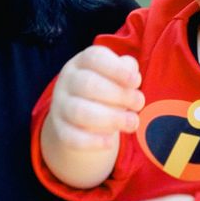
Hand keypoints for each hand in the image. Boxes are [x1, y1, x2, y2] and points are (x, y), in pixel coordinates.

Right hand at [40, 45, 144, 187]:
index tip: (136, 81)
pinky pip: (70, 136)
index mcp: (82, 62)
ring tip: (132, 123)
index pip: (94, 58)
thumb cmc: (107, 88)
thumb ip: (127, 71)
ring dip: (110, 118)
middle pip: (88, 84)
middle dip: (118, 95)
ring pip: (79, 111)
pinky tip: (110, 142)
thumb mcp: (117, 75)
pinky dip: (91, 141)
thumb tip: (132, 75)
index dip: (116, 69)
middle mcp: (68, 80)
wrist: (81, 116)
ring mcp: (60, 105)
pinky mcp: (60, 129)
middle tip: (139, 104)